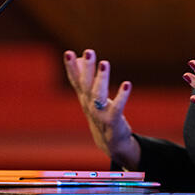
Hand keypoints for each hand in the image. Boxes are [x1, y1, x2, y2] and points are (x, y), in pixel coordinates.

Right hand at [62, 49, 140, 168]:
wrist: (110, 142)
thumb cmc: (100, 114)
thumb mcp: (90, 95)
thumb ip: (84, 77)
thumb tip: (78, 57)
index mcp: (84, 97)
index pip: (75, 80)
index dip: (71, 67)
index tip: (68, 52)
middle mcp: (89, 105)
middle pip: (85, 85)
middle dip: (86, 68)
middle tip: (89, 52)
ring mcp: (100, 114)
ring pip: (98, 96)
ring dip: (101, 79)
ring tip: (104, 63)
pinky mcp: (112, 121)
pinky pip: (117, 107)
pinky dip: (121, 96)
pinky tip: (127, 84)